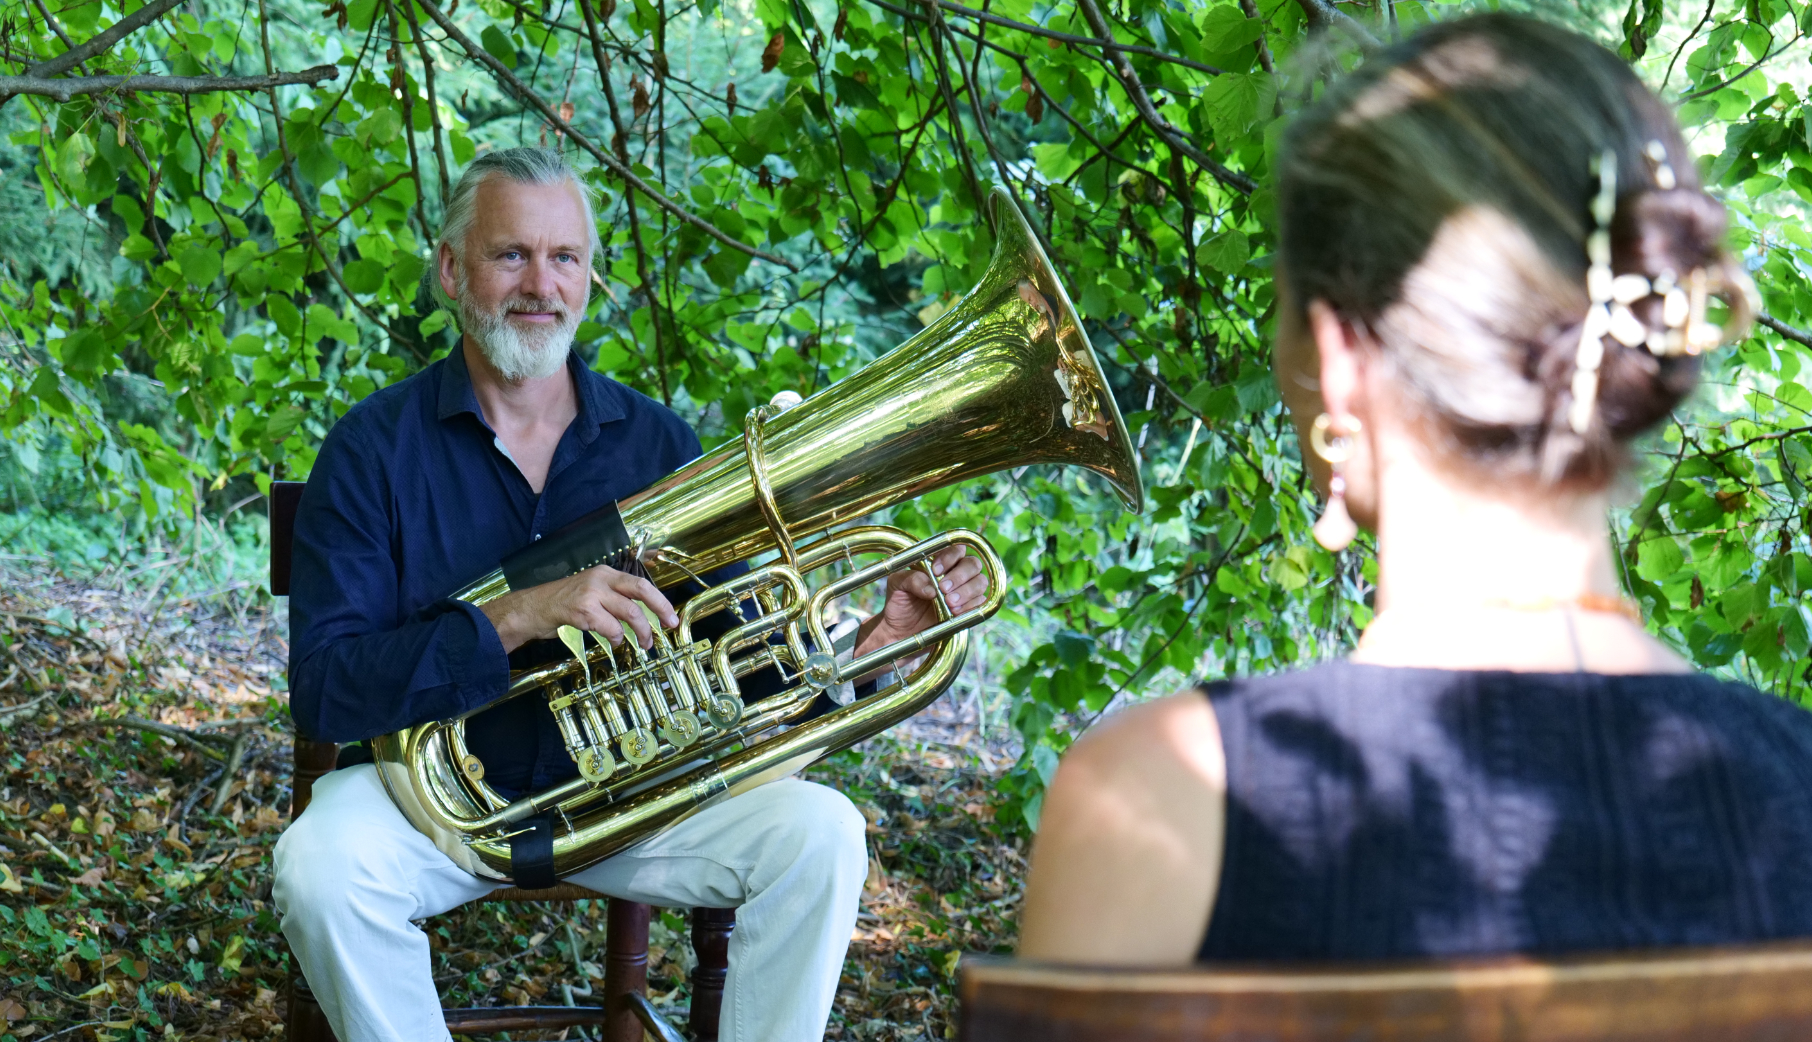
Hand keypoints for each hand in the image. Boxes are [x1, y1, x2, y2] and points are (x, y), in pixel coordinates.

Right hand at [479, 565, 677, 653]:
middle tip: (668, 626)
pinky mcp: (583, 610)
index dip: (659, 601)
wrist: (533, 608)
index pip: (641, 584)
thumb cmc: (563, 604)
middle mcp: (601, 579)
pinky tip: (615, 642)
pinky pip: (611, 628)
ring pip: (629, 613)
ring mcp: (592, 593)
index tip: (670, 617)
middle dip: (660, 609)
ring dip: (641, 632)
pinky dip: (618, 638)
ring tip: (644, 644)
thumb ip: (615, 600)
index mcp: (606, 574)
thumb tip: (644, 616)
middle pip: (641, 591)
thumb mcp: (592, 594)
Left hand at [853, 543, 988, 658]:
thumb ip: (911, 579)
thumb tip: (931, 588)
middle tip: (944, 589)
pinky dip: (971, 606)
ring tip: (950, 603)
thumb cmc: (899, 602)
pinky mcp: (969, 609)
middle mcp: (955, 573)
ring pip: (980, 582)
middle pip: (972, 564)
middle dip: (960, 575)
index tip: (935, 571)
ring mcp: (965, 591)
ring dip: (967, 591)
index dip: (949, 557)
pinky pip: (980, 603)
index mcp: (939, 561)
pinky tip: (956, 612)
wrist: (900, 631)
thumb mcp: (897, 586)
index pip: (955, 549)